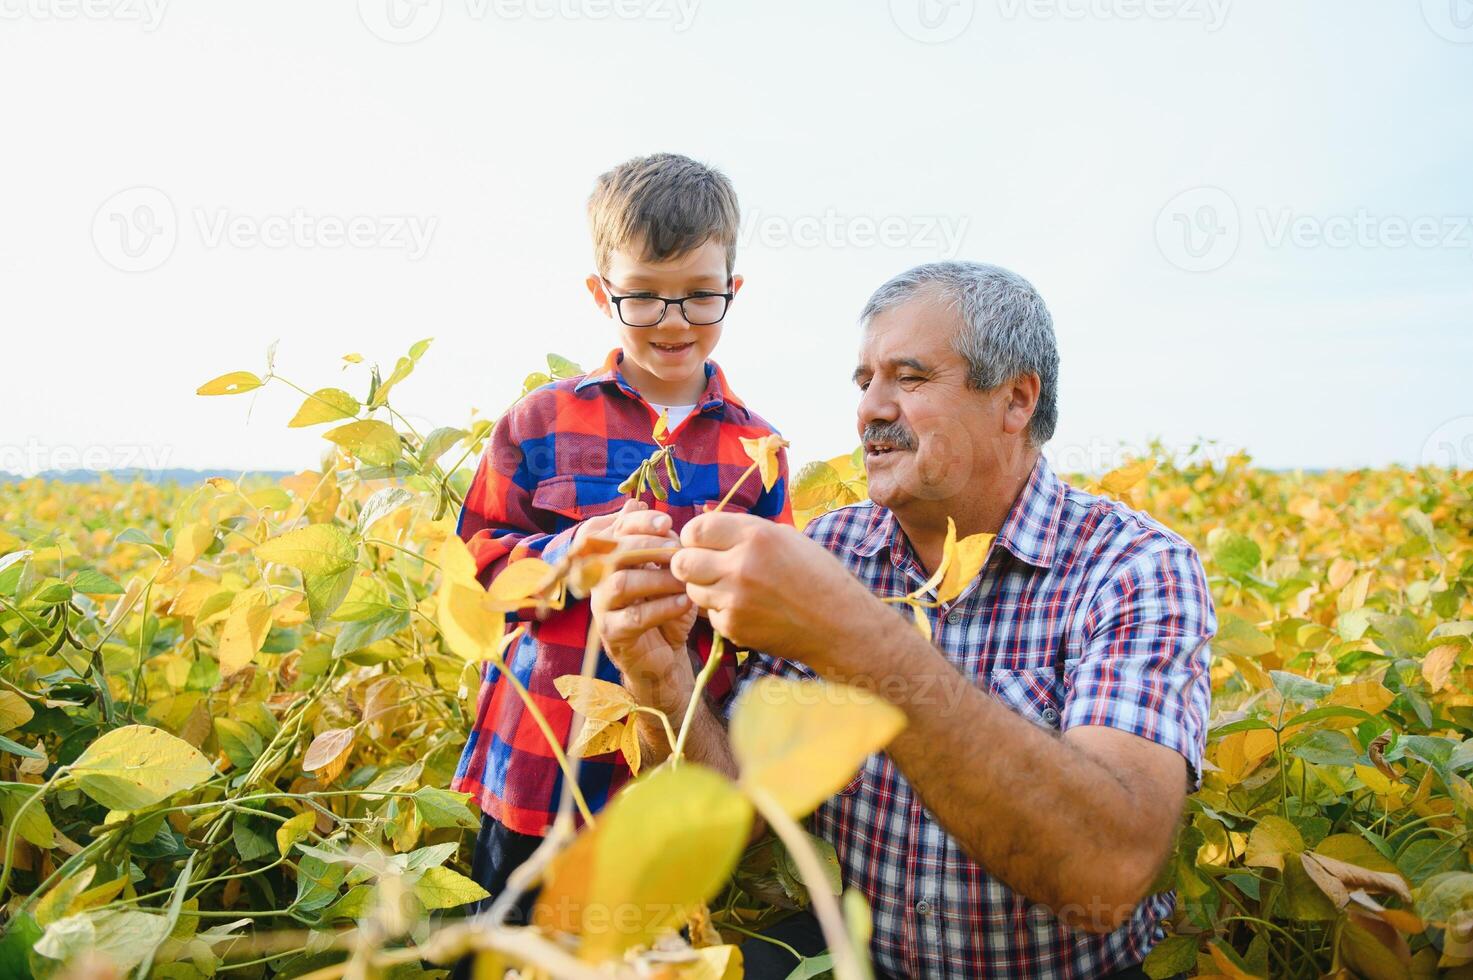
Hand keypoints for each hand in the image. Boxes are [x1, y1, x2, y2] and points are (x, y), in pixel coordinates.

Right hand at [588, 502, 696, 713]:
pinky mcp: (612, 633)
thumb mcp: (664, 568)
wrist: (664, 652)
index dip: (638, 522)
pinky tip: (683, 603)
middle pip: (612, 553)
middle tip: (679, 551)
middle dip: (648, 547)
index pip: (613, 529)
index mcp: (609, 556)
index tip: (668, 522)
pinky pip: (633, 617)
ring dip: (657, 579)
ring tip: (685, 581)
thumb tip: (636, 501)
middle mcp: (598, 578)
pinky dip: (661, 608)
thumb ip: (654, 538)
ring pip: (621, 584)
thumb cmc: (664, 604)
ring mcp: (601, 606)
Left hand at [670, 512, 875, 671]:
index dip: (694, 536)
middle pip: (682, 562)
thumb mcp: (784, 537)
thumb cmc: (816, 574)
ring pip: (693, 591)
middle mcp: (740, 566)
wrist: (839, 623)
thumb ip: (742, 531)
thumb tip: (705, 527)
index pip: (695, 529)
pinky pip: (711, 615)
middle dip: (689, 563)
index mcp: (755, 536)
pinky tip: (748, 609)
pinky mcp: (734, 627)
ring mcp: (735, 600)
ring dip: (705, 588)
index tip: (702, 542)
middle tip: (705, 566)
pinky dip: (723, 612)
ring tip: (734, 588)